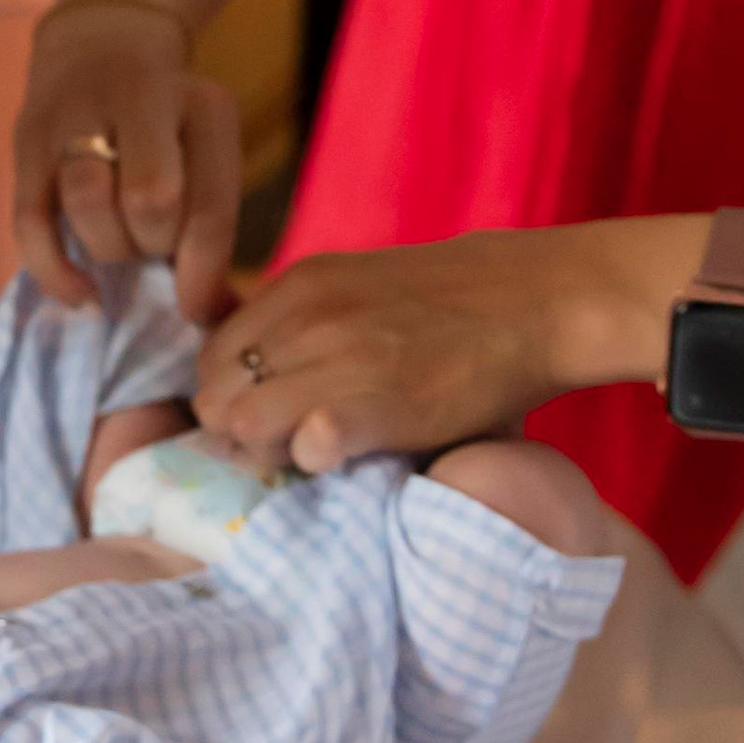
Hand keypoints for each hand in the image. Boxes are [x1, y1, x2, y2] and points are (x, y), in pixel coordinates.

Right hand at [12, 0, 242, 321]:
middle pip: (149, 199)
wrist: (98, 48)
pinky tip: (81, 294)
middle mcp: (140, 96)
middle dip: (154, 244)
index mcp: (203, 106)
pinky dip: (54, 271)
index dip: (203, 274)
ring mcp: (75, 113)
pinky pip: (29, 221)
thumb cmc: (168, 129)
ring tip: (121, 244)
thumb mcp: (207, 156)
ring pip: (86, 200)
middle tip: (155, 242)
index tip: (197, 311)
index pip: (209, 204)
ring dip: (108, 247)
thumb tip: (221, 319)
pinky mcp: (26, 140)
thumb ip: (214, 233)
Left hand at [194, 232, 580, 469]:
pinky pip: (304, 444)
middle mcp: (306, 316)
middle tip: (285, 445)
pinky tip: (343, 454)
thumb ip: (298, 321)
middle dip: (238, 431)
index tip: (264, 418)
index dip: (228, 396)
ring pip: (243, 425)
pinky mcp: (379, 404)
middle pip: (215, 395)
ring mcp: (340, 357)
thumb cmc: (447, 307)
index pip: (209, 357)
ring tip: (315, 452)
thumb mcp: (353, 287)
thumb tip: (247, 371)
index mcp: (297, 285)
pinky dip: (311, 457)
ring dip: (270, 451)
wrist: (534, 301)